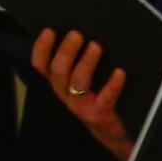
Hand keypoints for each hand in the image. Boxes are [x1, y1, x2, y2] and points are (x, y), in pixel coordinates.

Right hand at [30, 28, 131, 160]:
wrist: (110, 131)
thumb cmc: (97, 96)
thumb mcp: (82, 79)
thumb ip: (78, 59)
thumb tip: (85, 30)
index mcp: (59, 81)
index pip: (41, 65)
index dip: (42, 48)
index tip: (49, 30)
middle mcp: (66, 92)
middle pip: (59, 71)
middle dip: (66, 52)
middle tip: (76, 34)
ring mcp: (80, 104)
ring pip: (78, 82)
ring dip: (86, 63)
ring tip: (96, 47)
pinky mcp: (98, 113)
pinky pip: (104, 98)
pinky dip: (112, 85)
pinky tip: (120, 73)